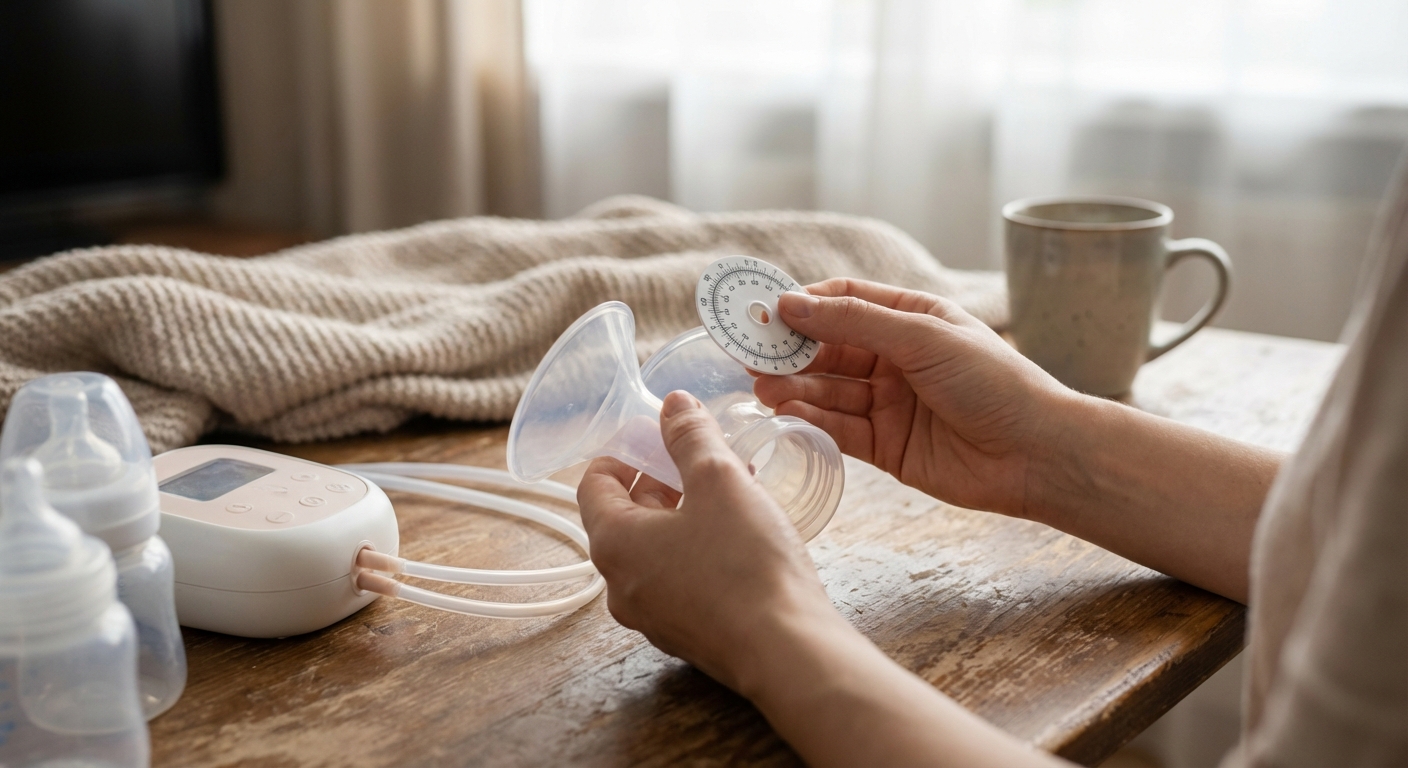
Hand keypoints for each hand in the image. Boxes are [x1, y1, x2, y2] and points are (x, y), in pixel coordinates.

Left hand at [576, 390, 835, 691]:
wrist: (787, 650)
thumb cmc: (746, 564)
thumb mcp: (719, 480)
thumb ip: (691, 436)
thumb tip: (673, 404)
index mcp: (613, 544)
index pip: (593, 483)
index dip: (624, 451)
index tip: (659, 435)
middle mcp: (621, 586)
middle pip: (626, 516)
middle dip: (664, 480)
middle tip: (704, 460)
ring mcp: (652, 616)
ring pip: (657, 550)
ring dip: (686, 515)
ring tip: (735, 493)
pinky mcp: (687, 635)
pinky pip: (680, 581)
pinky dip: (700, 551)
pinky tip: (743, 538)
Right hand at [754, 278, 1075, 517]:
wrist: (1037, 453)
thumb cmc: (994, 382)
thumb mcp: (922, 338)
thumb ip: (854, 322)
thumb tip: (792, 304)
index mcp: (911, 319)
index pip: (845, 300)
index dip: (805, 304)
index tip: (765, 312)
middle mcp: (896, 359)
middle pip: (829, 349)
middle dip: (791, 352)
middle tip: (750, 356)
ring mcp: (889, 403)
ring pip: (828, 391)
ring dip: (795, 389)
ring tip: (763, 389)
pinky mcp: (886, 446)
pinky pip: (840, 429)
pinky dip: (814, 422)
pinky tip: (791, 415)